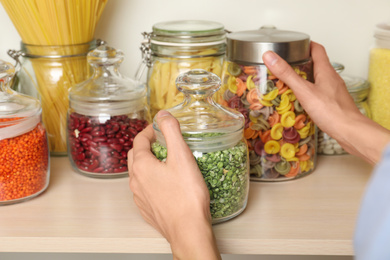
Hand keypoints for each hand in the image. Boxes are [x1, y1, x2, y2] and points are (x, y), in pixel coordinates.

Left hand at [128, 110, 220, 259]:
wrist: (188, 230)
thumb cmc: (187, 195)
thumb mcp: (182, 156)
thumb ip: (171, 131)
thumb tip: (163, 114)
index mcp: (141, 166)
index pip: (139, 140)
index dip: (149, 130)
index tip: (159, 127)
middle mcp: (135, 181)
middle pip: (135, 156)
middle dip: (146, 146)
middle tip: (161, 142)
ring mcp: (139, 197)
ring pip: (139, 174)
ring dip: (148, 164)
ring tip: (165, 162)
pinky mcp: (147, 210)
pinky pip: (145, 190)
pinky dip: (152, 181)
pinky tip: (165, 184)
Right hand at [263, 42, 389, 163]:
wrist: (350, 131)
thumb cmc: (330, 111)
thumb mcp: (304, 91)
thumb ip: (287, 74)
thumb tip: (270, 56)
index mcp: (326, 71)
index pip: (317, 50)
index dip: (306, 44)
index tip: (295, 44)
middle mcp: (332, 78)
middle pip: (317, 63)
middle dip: (302, 62)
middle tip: (288, 64)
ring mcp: (334, 91)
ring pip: (319, 78)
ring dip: (306, 77)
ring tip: (291, 81)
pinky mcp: (334, 102)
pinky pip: (320, 91)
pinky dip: (310, 91)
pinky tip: (302, 99)